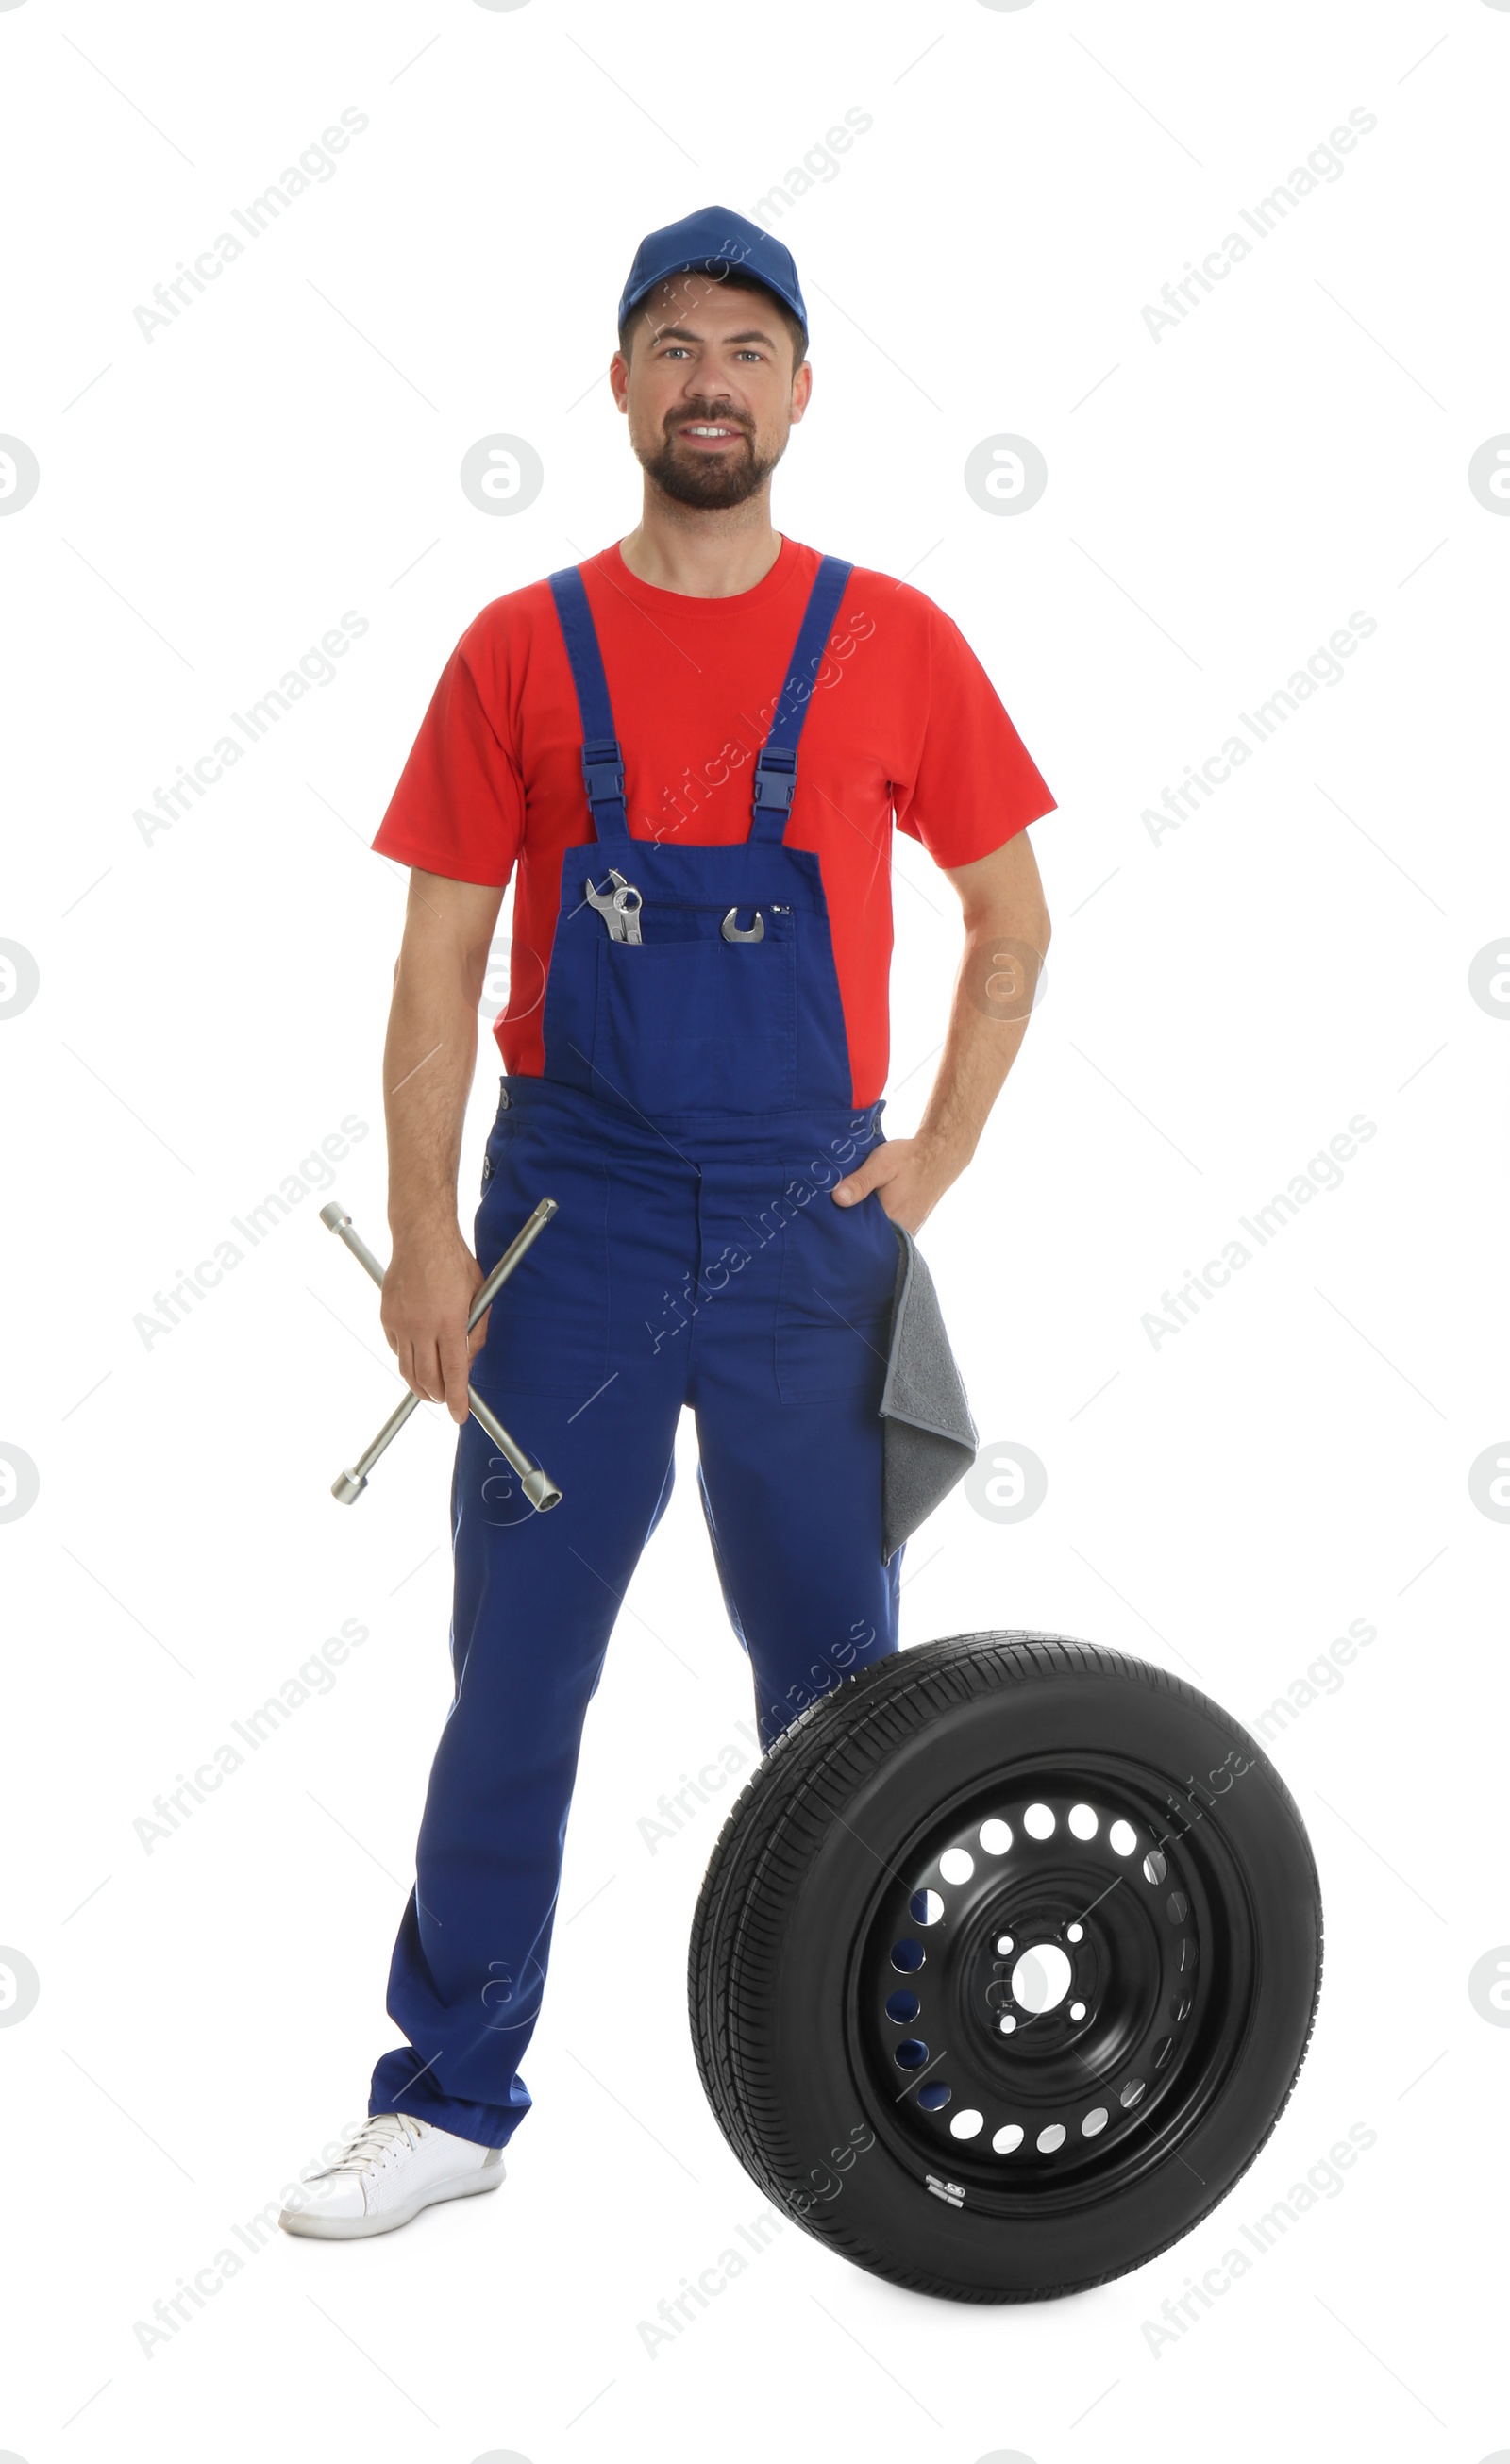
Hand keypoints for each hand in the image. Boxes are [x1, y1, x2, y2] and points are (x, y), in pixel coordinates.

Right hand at [380, 1226, 486, 1423]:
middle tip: (447, 1401)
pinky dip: (407, 1361)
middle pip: (427, 1379)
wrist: (421, 1237)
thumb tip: (468, 1362)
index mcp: (449, 1322)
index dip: (458, 1399)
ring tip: (431, 1390)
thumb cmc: (454, 1263)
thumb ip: (477, 1332)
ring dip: (420, 1386)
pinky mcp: (387, 1318)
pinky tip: (417, 1359)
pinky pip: (397, 1351)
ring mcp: (401, 1323)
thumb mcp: (479, 1296)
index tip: (460, 1415)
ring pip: (407, 1370)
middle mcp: (422, 1326)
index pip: (454, 1373)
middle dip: (439, 1397)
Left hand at [831, 1134, 966, 1235]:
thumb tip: (838, 1198)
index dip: (843, 1232)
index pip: (860, 1238)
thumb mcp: (881, 1164)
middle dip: (852, 1232)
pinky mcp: (910, 1226)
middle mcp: (902, 1231)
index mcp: (892, 1219)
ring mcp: (908, 1230)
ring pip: (880, 1236)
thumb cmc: (909, 1158)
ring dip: (865, 1229)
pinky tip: (866, 1214)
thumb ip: (861, 1182)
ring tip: (846, 1217)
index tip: (827, 1225)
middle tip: (831, 1220)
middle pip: (870, 1240)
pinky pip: (889, 1232)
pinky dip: (877, 1225)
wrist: (939, 1155)